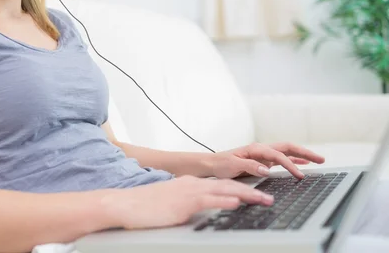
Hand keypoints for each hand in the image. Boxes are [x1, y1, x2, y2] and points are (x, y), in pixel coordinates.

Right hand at [104, 175, 273, 229]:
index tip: (256, 193)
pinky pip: (209, 199)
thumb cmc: (145, 208)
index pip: (220, 184)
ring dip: (247, 194)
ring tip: (265, 199)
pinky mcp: (184, 202)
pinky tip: (238, 201)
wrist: (126, 204)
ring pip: (224, 190)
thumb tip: (197, 211)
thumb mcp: (170, 204)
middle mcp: (192, 185)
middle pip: (228, 185)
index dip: (241, 188)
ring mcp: (188, 192)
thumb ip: (186, 204)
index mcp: (189, 185)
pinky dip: (226, 200)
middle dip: (251, 190)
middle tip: (269, 197)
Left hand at [210, 142, 325, 178]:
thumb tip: (267, 169)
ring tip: (319, 160)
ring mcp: (263, 154)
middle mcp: (261, 149)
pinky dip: (294, 160)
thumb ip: (250, 166)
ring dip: (303, 155)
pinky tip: (304, 163)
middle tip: (321, 159)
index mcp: (256, 148)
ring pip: (287, 152)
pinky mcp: (263, 161)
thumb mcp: (233, 166)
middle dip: (305, 152)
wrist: (212, 164)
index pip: (278, 155)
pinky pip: (282, 159)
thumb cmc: (221, 164)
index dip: (290, 164)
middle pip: (288, 147)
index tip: (299, 175)